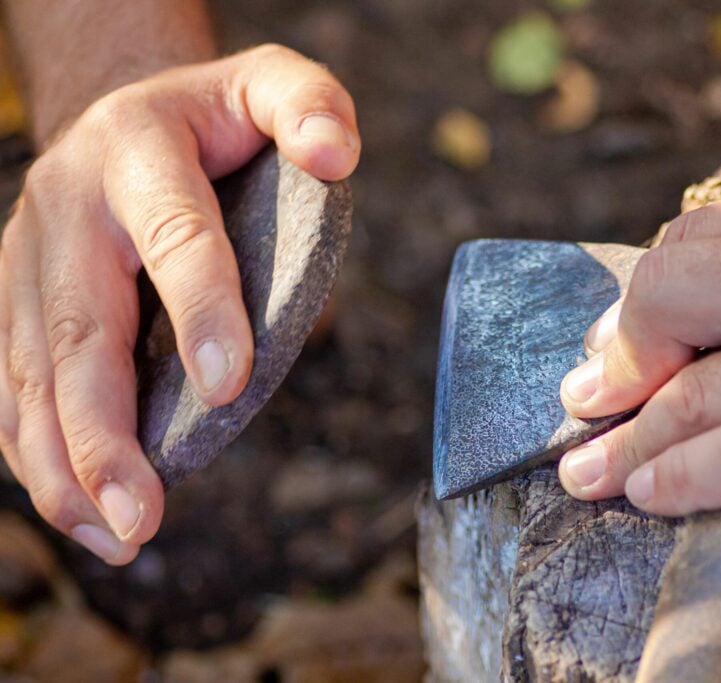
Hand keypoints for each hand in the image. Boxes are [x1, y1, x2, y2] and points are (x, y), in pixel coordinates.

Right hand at [0, 44, 359, 563]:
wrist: (123, 109)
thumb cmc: (213, 116)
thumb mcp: (270, 84)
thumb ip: (310, 106)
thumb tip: (335, 155)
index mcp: (136, 150)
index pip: (174, 235)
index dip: (199, 308)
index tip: (226, 388)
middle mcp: (67, 206)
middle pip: (78, 329)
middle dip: (105, 431)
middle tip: (141, 513)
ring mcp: (29, 257)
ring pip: (33, 372)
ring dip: (65, 464)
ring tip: (114, 534)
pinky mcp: (19, 300)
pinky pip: (16, 384)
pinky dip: (38, 452)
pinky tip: (75, 508)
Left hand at [558, 145, 720, 535]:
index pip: (703, 235)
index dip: (648, 292)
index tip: (624, 335)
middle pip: (673, 296)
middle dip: (617, 352)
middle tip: (590, 395)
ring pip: (695, 391)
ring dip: (621, 437)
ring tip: (583, 469)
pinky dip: (680, 480)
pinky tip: (646, 493)